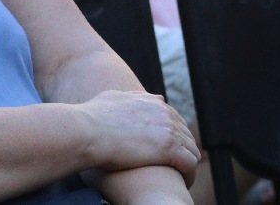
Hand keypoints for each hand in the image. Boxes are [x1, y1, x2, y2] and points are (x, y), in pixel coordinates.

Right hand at [75, 90, 198, 182]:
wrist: (86, 132)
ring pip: (192, 151)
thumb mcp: (112, 98)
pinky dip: (189, 175)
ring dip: (187, 165)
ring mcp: (169, 130)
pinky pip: (191, 164)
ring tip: (178, 178)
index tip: (166, 153)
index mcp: (152, 102)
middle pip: (187, 136)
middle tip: (174, 168)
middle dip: (182, 152)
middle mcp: (164, 112)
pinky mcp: (170, 149)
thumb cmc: (92, 118)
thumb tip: (148, 97)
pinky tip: (181, 183)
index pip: (175, 120)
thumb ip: (132, 97)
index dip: (173, 138)